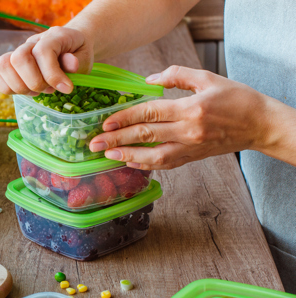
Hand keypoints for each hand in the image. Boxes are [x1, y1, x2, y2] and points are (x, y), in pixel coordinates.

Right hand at [0, 26, 93, 94]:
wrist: (70, 46)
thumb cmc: (77, 54)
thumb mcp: (85, 57)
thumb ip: (78, 61)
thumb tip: (71, 65)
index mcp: (53, 36)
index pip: (42, 52)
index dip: (52, 74)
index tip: (66, 88)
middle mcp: (32, 42)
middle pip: (18, 58)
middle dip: (34, 82)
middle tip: (49, 90)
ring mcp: (18, 51)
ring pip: (2, 66)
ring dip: (20, 86)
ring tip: (37, 91)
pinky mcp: (9, 63)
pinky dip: (7, 87)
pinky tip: (25, 90)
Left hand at [89, 65, 272, 169]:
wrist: (260, 124)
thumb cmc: (236, 98)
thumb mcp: (207, 78)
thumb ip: (176, 76)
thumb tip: (147, 81)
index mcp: (190, 109)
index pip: (149, 113)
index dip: (124, 118)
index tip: (105, 123)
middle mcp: (188, 131)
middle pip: (146, 136)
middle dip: (117, 140)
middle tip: (94, 143)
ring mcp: (190, 148)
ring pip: (153, 156)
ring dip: (127, 156)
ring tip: (107, 156)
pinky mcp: (192, 158)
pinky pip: (165, 164)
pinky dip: (146, 164)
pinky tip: (130, 162)